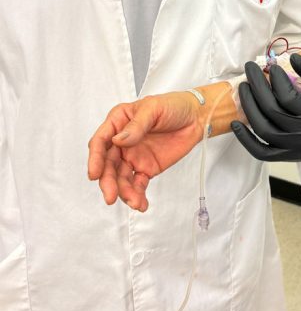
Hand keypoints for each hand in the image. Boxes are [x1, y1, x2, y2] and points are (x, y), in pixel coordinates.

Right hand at [87, 93, 204, 210]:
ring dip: (124, 192)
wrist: (197, 118)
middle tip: (110, 196)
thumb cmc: (174, 106)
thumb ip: (137, 125)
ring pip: (121, 178)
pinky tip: (141, 204)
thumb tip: (118, 140)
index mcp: (118, 123)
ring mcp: (133, 157)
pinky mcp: (146, 168)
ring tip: (135, 202)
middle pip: (108, 165)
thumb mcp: (154, 108)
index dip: (95, 159)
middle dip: (107, 182)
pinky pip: (137, 184)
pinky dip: (137, 195)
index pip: (101, 142)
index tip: (94, 174)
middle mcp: (121, 142)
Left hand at [231, 55, 300, 160]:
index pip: (289, 98)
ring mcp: (291, 148)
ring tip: (243, 87)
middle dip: (257, 87)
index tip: (272, 67)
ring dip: (248, 106)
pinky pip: (259, 151)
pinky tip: (235, 123)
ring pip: (262, 128)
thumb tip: (291, 57)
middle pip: (271, 110)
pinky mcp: (283, 156)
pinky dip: (245, 139)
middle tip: (250, 69)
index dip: (277, 80)